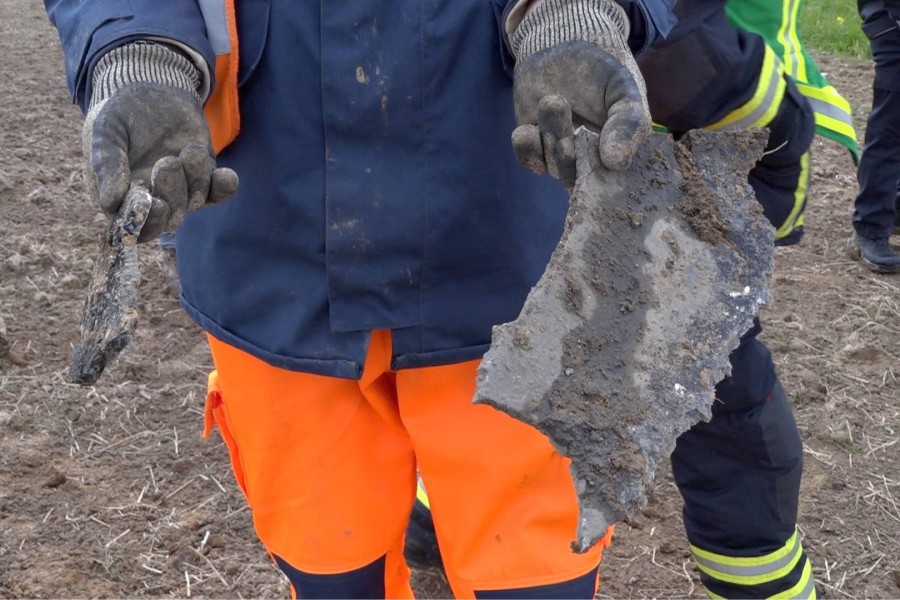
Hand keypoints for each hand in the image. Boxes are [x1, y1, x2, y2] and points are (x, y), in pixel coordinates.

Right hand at [82, 44, 237, 241]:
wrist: (148, 88)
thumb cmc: (118, 114)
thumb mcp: (104, 133)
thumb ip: (105, 166)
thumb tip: (110, 204)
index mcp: (123, 197)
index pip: (135, 226)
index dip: (145, 221)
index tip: (151, 202)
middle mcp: (154, 198)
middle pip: (170, 218)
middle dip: (173, 195)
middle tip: (166, 163)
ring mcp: (182, 188)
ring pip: (195, 201)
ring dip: (196, 179)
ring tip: (190, 150)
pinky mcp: (204, 175)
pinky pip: (218, 191)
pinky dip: (224, 186)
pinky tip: (226, 175)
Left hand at [509, 0, 650, 187]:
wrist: (567, 48)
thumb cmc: (604, 72)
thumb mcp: (625, 91)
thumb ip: (629, 123)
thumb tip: (616, 163)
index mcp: (623, 156)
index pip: (619, 188)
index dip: (609, 188)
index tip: (603, 164)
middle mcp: (594, 165)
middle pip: (583, 181)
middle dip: (571, 151)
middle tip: (563, 108)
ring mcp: (564, 158)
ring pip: (557, 167)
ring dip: (552, 136)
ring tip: (554, 100)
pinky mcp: (537, 148)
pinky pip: (531, 161)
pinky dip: (528, 148)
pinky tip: (527, 129)